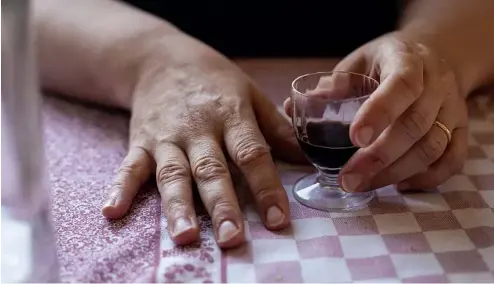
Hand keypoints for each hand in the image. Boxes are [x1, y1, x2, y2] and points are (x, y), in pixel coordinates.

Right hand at [101, 53, 304, 247]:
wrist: (162, 58)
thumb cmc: (214, 80)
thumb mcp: (251, 94)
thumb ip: (277, 129)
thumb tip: (308, 159)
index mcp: (231, 115)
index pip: (252, 154)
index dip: (266, 187)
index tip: (279, 219)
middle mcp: (198, 129)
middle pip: (211, 170)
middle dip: (222, 205)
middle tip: (232, 238)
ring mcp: (166, 137)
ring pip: (173, 174)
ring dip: (177, 206)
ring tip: (184, 236)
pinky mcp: (140, 142)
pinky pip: (129, 167)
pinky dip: (120, 189)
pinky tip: (112, 212)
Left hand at [286, 32, 468, 190]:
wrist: (430, 56)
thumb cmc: (385, 63)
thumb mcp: (358, 62)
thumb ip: (332, 85)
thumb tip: (293, 108)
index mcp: (408, 60)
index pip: (401, 86)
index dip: (380, 113)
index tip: (354, 138)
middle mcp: (437, 84)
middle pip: (415, 125)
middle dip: (379, 158)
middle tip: (348, 179)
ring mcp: (452, 108)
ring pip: (432, 147)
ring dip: (396, 173)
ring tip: (362, 186)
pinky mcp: (460, 129)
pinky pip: (452, 160)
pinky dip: (427, 179)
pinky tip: (398, 186)